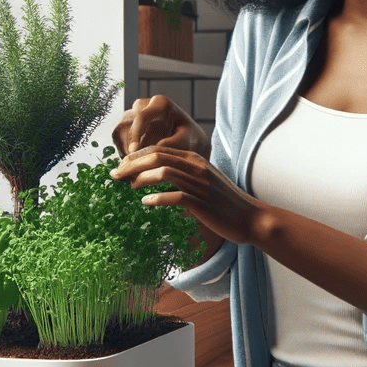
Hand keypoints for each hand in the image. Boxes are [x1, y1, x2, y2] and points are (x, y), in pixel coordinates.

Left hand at [109, 145, 263, 246]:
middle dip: (131, 164)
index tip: (119, 166)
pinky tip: (146, 203)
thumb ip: (183, 175)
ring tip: (129, 187)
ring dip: (141, 179)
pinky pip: (176, 197)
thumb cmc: (225, 202)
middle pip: (157, 156)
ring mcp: (200, 185)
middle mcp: (197, 167)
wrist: (251, 218)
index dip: (135, 155)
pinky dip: (158, 198)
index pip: (159, 149)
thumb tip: (155, 178)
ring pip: (164, 172)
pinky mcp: (203, 203)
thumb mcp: (204, 181)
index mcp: (195, 159)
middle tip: (115, 175)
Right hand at [111, 95, 209, 158]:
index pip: (141, 116)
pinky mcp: (127, 126)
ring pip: (119, 132)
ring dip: (124, 151)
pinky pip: (118, 139)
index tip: (133, 151)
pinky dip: (124, 152)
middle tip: (132, 166)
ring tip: (134, 168)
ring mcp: (134, 114)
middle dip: (127, 146)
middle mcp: (144, 105)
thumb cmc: (190, 141)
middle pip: (126, 124)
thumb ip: (168, 146)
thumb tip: (149, 154)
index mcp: (160, 103)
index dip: (135, 134)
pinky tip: (134, 164)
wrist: (189, 142)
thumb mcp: (185, 143)